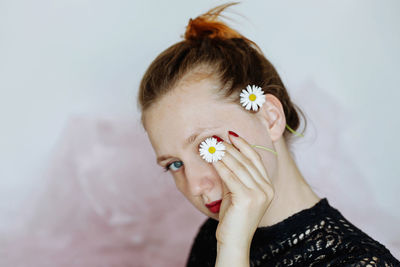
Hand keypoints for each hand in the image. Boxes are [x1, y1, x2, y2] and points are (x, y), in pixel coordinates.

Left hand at [212, 132, 274, 247]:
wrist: (233, 241)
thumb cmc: (233, 218)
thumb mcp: (236, 193)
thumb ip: (235, 177)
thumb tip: (223, 156)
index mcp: (268, 187)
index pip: (256, 160)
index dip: (244, 145)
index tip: (232, 135)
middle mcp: (267, 189)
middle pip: (247, 161)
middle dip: (230, 148)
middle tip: (217, 139)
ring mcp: (259, 194)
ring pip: (239, 167)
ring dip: (224, 154)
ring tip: (212, 146)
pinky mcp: (248, 199)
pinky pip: (231, 177)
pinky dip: (221, 166)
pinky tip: (212, 159)